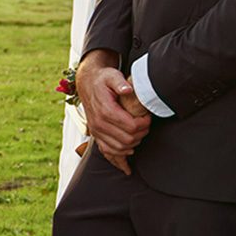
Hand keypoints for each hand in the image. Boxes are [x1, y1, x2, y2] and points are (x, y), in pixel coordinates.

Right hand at [77, 52, 150, 172]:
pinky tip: (127, 160)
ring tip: (140, 134)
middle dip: (141, 134)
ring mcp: (97, 132)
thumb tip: (127, 89)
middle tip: (146, 125)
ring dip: (133, 144)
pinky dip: (118, 158)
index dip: (144, 124)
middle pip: (128, 139)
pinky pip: (107, 153)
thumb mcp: (112, 76)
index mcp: (105, 110)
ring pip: (119, 148)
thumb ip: (119, 82)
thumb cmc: (103, 80)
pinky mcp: (96, 136)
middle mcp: (99, 124)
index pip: (131, 126)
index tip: (148, 117)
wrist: (88, 84)